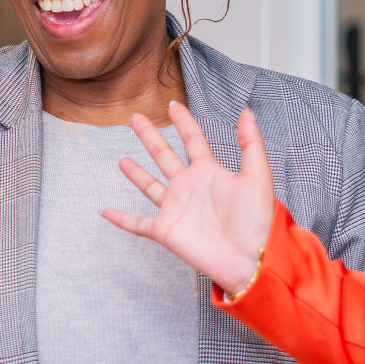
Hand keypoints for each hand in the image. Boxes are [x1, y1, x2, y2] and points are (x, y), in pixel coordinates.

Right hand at [102, 102, 275, 293]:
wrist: (249, 257)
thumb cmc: (257, 220)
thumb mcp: (258, 175)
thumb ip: (251, 143)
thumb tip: (246, 111)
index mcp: (209, 172)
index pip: (192, 140)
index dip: (183, 122)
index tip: (173, 105)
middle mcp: (189, 187)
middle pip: (164, 156)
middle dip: (150, 137)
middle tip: (136, 119)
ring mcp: (175, 208)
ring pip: (150, 186)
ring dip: (136, 174)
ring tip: (122, 161)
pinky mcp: (165, 230)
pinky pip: (137, 224)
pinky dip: (121, 218)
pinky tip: (106, 211)